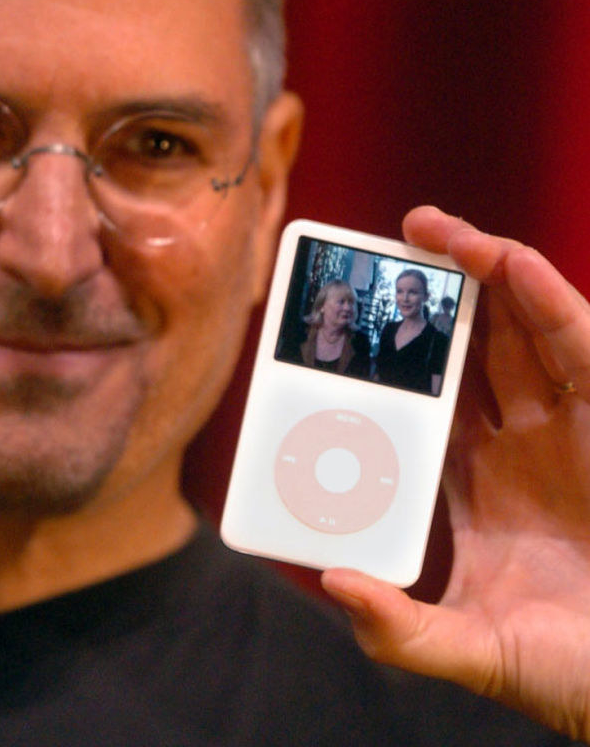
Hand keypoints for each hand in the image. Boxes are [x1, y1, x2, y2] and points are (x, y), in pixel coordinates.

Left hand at [321, 205, 589, 742]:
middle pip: (471, 345)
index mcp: (474, 476)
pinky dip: (545, 298)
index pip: (424, 395)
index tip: (348, 318)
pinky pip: (576, 344)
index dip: (392, 355)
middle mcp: (518, 439)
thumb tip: (335, 582)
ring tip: (433, 231)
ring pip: (520, 328)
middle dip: (434, 293)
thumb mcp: (472, 648)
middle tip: (386, 248)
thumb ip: (402, 628)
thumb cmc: (572, 670)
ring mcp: (564, 423)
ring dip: (482, 271)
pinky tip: (506, 261)